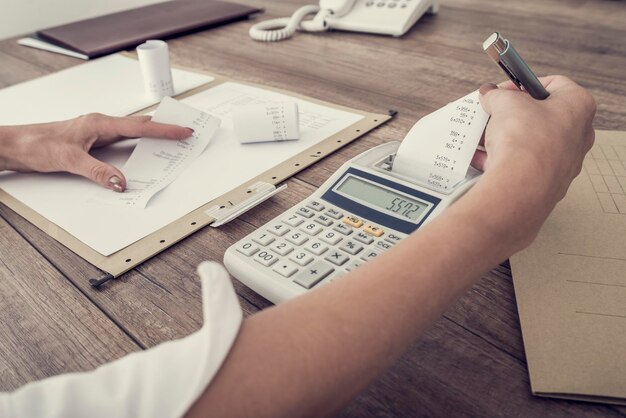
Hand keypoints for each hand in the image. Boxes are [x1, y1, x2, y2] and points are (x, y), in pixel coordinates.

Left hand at [0, 113, 192, 191]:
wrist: (16, 145)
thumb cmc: (37, 144)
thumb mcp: (69, 160)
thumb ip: (98, 172)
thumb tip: (121, 182)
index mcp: (100, 123)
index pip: (140, 127)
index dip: (164, 130)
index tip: (183, 131)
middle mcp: (101, 125)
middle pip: (141, 125)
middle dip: (164, 128)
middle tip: (185, 131)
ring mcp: (98, 133)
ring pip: (132, 133)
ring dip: (152, 137)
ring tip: (171, 140)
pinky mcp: (93, 142)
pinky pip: (122, 142)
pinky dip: (137, 146)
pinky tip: (141, 153)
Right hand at [473, 75, 594, 200]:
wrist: (521, 186)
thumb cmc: (525, 141)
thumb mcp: (505, 103)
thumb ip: (497, 95)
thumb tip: (490, 95)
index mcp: (578, 106)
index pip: (554, 84)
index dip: (524, 84)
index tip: (504, 90)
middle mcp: (577, 134)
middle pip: (539, 115)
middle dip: (512, 113)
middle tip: (493, 112)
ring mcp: (563, 161)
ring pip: (529, 142)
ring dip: (503, 137)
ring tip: (482, 135)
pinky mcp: (546, 181)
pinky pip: (520, 165)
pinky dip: (501, 160)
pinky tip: (481, 157)